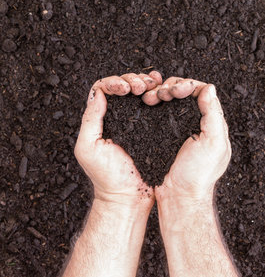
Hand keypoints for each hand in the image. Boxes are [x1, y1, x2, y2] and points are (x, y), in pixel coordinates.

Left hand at [74, 72, 161, 211]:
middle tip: (140, 87)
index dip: (116, 82)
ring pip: (144, 92)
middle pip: (126, 85)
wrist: (130, 197)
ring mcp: (141, 122)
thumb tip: (99, 93)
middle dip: (134, 79)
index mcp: (103, 119)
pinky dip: (162, 93)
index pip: (106, 88)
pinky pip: (159, 105)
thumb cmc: (108, 177)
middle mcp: (121, 117)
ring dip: (148, 84)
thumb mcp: (88, 148)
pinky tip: (164, 90)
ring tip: (153, 87)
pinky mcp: (157, 129)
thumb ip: (90, 120)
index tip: (125, 89)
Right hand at [152, 79, 230, 201]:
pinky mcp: (164, 135)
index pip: (202, 92)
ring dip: (159, 93)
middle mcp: (197, 123)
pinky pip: (159, 112)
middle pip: (184, 93)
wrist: (179, 197)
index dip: (187, 86)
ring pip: (170, 100)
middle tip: (159, 95)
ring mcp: (180, 129)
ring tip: (149, 98)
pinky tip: (145, 104)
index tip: (174, 90)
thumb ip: (214, 114)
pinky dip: (152, 103)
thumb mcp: (213, 143)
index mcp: (212, 124)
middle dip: (170, 87)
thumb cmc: (198, 174)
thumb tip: (209, 87)